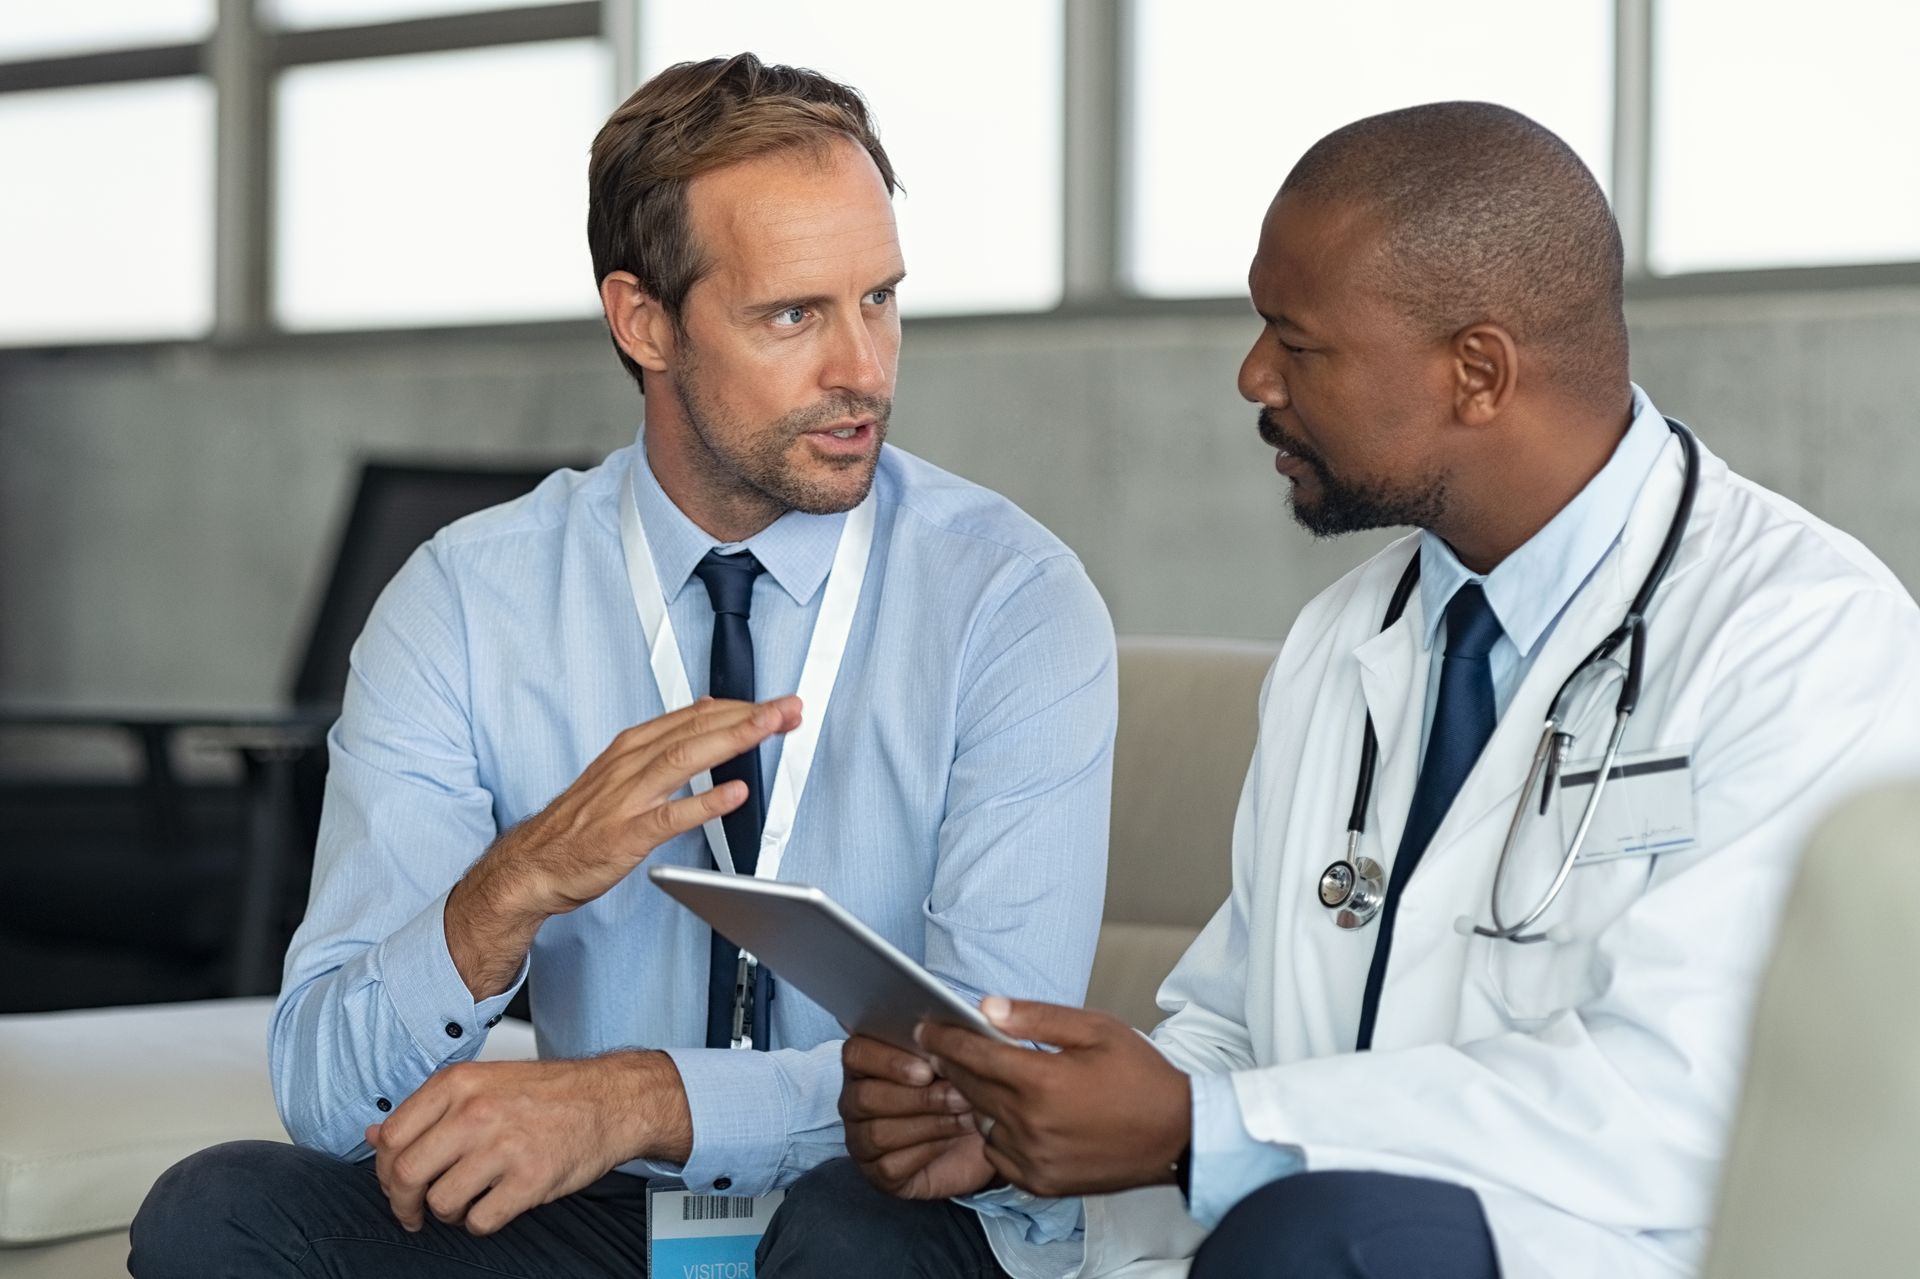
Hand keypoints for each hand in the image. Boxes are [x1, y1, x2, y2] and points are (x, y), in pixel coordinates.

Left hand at [367, 1053, 690, 1235]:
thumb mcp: (482, 1083)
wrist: (610, 1099)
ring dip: (449, 1212)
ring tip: (469, 1199)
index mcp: (459, 1083)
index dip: (385, 1170)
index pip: (391, 1137)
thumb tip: (374, 1136)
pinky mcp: (530, 1179)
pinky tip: (494, 1203)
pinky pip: (480, 1221)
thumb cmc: (547, 1093)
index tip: (395, 1183)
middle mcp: (476, 1111)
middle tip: (415, 1210)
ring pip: (441, 1203)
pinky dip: (481, 1222)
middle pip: (406, 1174)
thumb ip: (428, 1109)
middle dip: (404, 1202)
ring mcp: (504, 1146)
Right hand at [447, 696, 801, 995]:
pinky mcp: (626, 835)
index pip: (693, 716)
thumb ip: (664, 743)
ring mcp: (628, 799)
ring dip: (732, 741)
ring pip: (685, 759)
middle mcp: (630, 765)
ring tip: (768, 729)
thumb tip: (707, 712)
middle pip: (695, 730)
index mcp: (631, 748)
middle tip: (786, 709)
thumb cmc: (579, 823)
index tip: (774, 704)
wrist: (534, 865)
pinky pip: (669, 816)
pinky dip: (704, 803)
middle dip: (746, 716)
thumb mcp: (620, 770)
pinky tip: (734, 794)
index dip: (739, 707)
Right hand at [839, 1034, 993, 1199]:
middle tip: (957, 1095)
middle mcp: (855, 1099)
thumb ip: (951, 1036)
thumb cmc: (964, 1089)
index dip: (888, 1060)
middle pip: (865, 1097)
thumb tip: (959, 1014)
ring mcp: (862, 1139)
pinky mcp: (878, 1173)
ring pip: (877, 1133)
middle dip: (916, 1097)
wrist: (984, 1136)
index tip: (927, 1068)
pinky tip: (951, 1141)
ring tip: (964, 1116)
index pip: (855, 1052)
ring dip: (926, 1124)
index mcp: (868, 1062)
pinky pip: (889, 1166)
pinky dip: (925, 1152)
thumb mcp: (961, 1059)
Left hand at [918, 998, 1190, 1198]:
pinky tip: (1009, 1115)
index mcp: (1042, 1081)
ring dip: (974, 1098)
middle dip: (952, 1063)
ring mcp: (1034, 1158)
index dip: (944, 1038)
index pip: (974, 1054)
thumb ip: (1036, 1017)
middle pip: (971, 1087)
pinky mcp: (1040, 1182)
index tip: (926, 1027)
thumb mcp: (1095, 1029)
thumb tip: (986, 1008)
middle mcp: (1031, 1123)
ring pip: (981, 1121)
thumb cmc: (1141, 1077)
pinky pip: (997, 1154)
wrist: (1176, 1136)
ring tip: (979, 1078)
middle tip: (940, 1046)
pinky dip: (996, 1133)